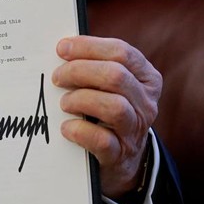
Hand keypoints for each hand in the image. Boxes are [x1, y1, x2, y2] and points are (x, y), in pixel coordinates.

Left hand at [52, 36, 161, 197]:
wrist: (120, 157)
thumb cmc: (105, 108)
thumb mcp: (108, 84)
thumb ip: (93, 64)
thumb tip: (62, 48)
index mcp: (146, 78)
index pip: (121, 52)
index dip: (88, 47)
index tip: (61, 48)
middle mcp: (146, 103)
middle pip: (116, 76)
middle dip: (79, 71)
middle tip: (57, 77)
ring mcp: (136, 130)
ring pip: (114, 106)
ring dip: (80, 100)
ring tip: (64, 103)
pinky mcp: (120, 154)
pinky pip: (101, 140)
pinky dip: (79, 130)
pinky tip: (66, 127)